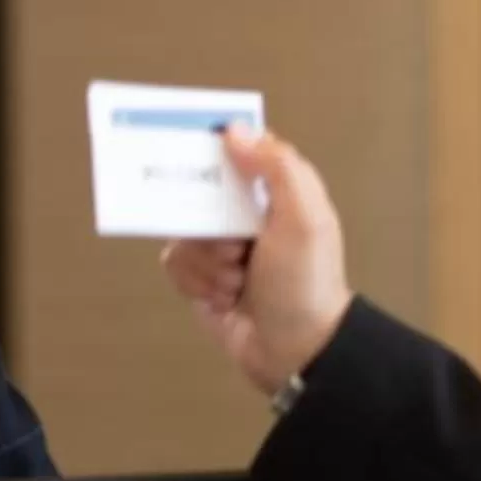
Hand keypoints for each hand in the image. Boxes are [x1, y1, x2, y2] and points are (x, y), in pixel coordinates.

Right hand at [159, 127, 351, 394]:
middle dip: (210, 224)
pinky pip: (174, 263)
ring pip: (183, 231)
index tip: (199, 151)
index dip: (217, 146)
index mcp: (275, 192)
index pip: (239, 149)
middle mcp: (245, 214)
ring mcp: (221, 246)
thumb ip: (276, 166)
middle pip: (199, 190)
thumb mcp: (304, 218)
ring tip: (237, 280)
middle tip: (235, 245)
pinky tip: (225, 297)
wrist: (295, 350)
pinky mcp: (200, 277)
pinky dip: (197, 282)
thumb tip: (234, 130)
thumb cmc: (306, 283)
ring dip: (208, 261)